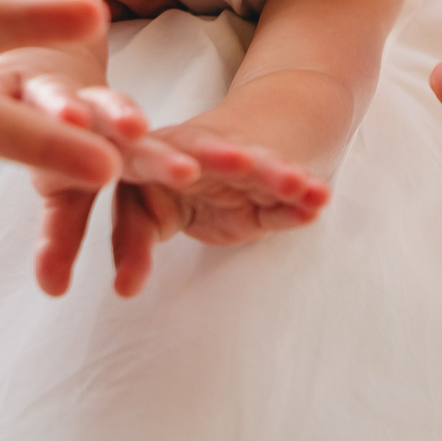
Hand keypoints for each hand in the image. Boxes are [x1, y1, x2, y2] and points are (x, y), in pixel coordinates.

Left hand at [25, 97, 330, 298]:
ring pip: (258, 170)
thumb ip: (132, 244)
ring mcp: (238, 165)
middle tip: (241, 161)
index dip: (170, 162)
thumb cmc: (164, 188)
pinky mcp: (266, 189)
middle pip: (214, 154)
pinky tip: (318, 202)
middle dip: (227, 158)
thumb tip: (123, 289)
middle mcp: (197, 150)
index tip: (187, 172)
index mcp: (153, 150)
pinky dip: (300, 200)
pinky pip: (283, 197)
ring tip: (298, 185)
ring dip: (275, 176)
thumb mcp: (142, 212)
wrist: (215, 154)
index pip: (155, 155)